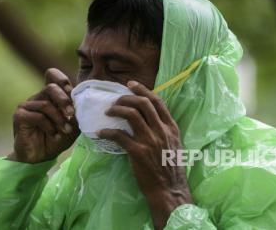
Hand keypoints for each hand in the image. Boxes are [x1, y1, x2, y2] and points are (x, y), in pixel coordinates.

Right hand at [7, 68, 79, 162]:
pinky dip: (49, 126)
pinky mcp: (20, 116)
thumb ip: (76, 114)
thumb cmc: (57, 139)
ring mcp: (27, 105)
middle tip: (71, 113)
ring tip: (65, 130)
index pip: (52, 76)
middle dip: (64, 100)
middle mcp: (38, 97)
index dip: (62, 79)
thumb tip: (82, 103)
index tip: (71, 91)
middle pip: (51, 87)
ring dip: (59, 118)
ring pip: (46, 104)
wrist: (40, 157)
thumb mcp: (72, 126)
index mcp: (50, 96)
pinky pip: (37, 116)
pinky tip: (53, 135)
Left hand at [97, 81, 192, 229]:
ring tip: (108, 112)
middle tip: (115, 100)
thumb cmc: (171, 168)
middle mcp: (161, 131)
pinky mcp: (137, 152)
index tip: (131, 85)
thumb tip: (149, 117)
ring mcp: (150, 141)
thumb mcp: (174, 144)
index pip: (157, 102)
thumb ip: (164, 129)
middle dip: (126, 98)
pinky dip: (107, 131)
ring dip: (116, 109)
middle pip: (143, 104)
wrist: (169, 190)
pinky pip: (119, 135)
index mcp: (171, 128)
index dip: (143, 90)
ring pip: (131, 114)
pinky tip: (101, 132)